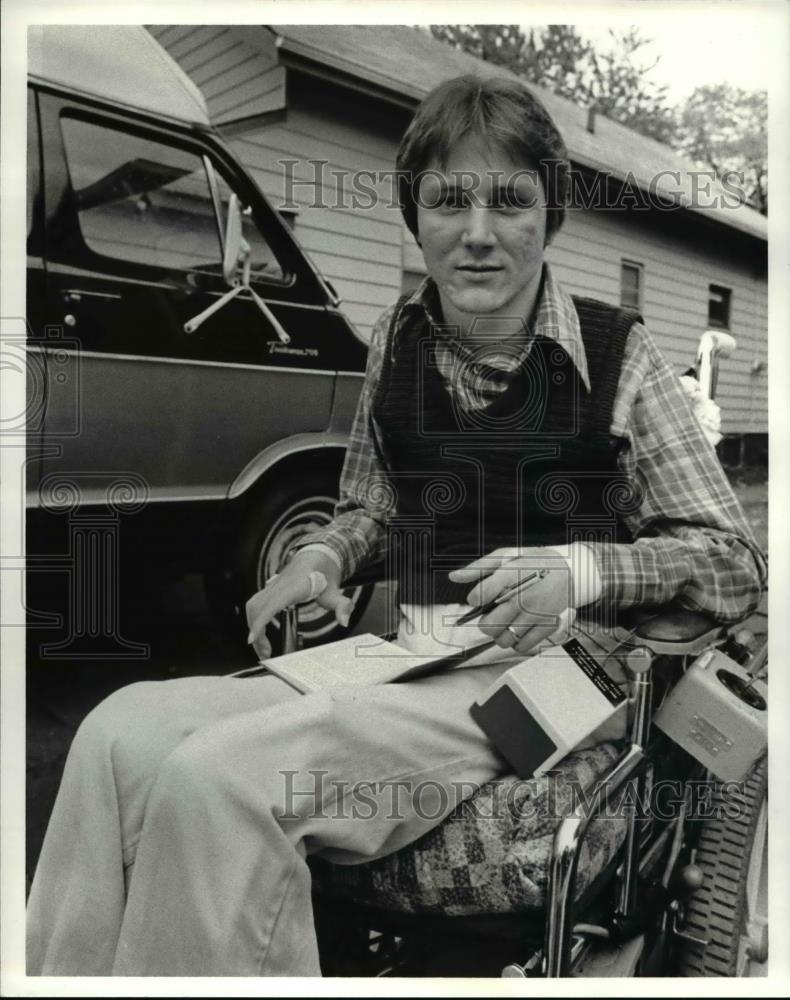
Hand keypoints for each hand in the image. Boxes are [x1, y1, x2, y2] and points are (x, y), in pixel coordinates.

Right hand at [245, 551, 353, 660]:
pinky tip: (262, 632)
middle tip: (266, 654)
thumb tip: (344, 622)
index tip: (251, 639)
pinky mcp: (268, 589)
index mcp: (292, 587)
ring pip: (252, 607)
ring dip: (253, 627)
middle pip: (256, 610)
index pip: (270, 606)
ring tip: (263, 647)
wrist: (316, 556)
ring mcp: (271, 586)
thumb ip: (342, 606)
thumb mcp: (336, 591)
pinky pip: (255, 605)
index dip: (259, 623)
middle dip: (256, 633)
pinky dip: (254, 620)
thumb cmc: (324, 574)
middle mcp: (277, 586)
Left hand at [448, 547, 572, 654]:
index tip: (480, 597)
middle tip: (491, 615)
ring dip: (499, 634)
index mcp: (511, 575)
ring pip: (503, 640)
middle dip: (485, 622)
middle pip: (488, 625)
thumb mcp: (508, 555)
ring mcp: (536, 614)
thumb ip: (479, 567)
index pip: (479, 596)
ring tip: (505, 623)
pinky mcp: (547, 626)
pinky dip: (517, 642)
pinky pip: (523, 646)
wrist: (575, 570)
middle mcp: (523, 597)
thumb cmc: (539, 561)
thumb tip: (454, 577)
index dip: (475, 598)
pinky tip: (518, 629)